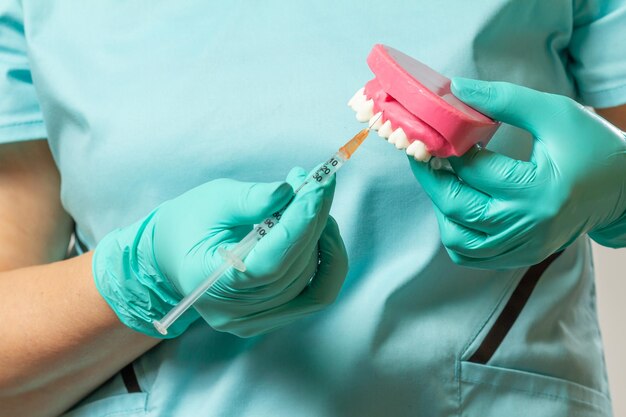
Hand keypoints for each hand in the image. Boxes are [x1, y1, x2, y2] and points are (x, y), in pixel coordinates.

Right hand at [93, 167, 347, 337]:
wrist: (171, 255)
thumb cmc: (189, 223)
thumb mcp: (213, 200)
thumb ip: (252, 198)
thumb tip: (292, 191)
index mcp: (209, 282)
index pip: (270, 262)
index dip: (301, 223)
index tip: (319, 186)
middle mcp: (233, 312)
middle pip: (293, 269)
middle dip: (314, 220)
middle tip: (317, 182)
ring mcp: (252, 321)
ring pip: (310, 281)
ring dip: (320, 237)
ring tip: (311, 202)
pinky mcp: (268, 318)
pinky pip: (314, 296)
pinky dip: (326, 263)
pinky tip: (322, 233)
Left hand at [409, 78, 625, 268]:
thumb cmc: (594, 146)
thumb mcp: (554, 113)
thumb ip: (504, 99)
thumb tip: (455, 89)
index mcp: (537, 189)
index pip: (473, 169)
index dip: (445, 148)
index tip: (431, 132)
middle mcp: (527, 224)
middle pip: (456, 207)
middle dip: (430, 178)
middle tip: (423, 155)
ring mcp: (523, 246)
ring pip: (456, 239)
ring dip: (441, 208)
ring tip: (443, 180)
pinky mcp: (522, 255)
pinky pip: (471, 255)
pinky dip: (456, 232)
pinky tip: (459, 205)